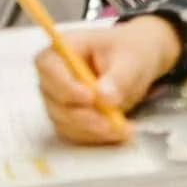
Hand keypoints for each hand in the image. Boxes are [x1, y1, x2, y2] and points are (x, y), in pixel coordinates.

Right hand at [35, 18, 179, 144]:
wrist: (138, 62)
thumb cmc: (130, 51)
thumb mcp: (131, 59)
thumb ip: (118, 77)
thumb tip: (104, 98)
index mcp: (62, 50)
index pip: (49, 68)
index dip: (65, 86)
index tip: (90, 98)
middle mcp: (53, 76)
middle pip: (55, 100)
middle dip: (83, 115)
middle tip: (112, 122)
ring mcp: (58, 99)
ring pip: (64, 121)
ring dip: (93, 130)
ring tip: (124, 129)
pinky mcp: (69, 117)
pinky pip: (76, 132)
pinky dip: (97, 136)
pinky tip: (120, 133)